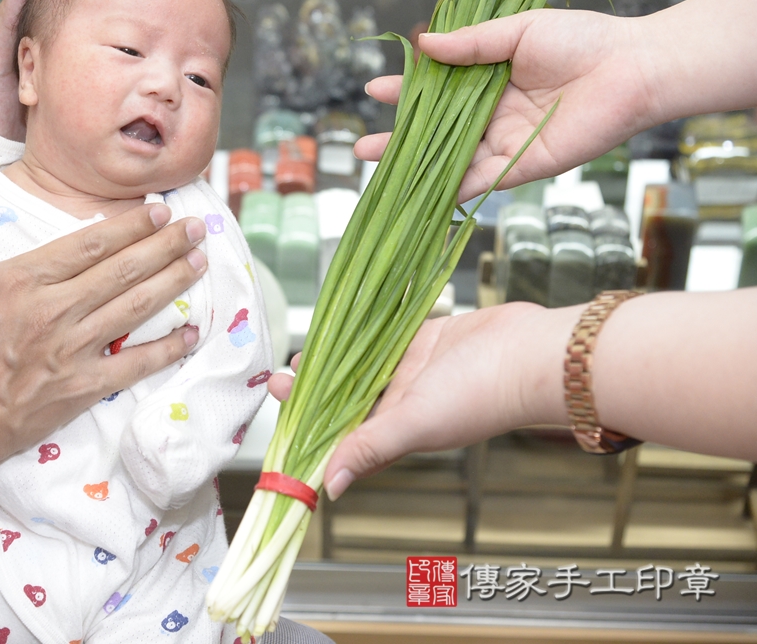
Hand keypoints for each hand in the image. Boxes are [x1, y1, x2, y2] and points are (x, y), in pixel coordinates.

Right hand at [0, 184, 208, 473]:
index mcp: (20, 280)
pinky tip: (189, 333)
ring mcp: (72, 351)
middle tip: (195, 226)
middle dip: (165, 244)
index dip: (129, 224)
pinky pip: (135, 365)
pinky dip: (166, 349)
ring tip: (200, 262)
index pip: (88, 243)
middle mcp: (54, 310)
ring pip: (134, 307)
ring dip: (172, 282)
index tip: (157, 209)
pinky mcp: (81, 388)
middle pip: (122, 269)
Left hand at [268, 302, 574, 498]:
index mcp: (395, 429)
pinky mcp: (422, 338)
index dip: (309, 425)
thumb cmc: (480, 395)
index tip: (280, 409)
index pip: (341, 434)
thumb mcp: (415, 424)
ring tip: (300, 355)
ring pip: (359, 366)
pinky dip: (360, 332)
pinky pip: (382, 336)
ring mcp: (411, 369)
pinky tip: (335, 324)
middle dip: (311, 389)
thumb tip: (328, 487)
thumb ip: (370, 449)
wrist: (533, 353)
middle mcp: (400, 402)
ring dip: (331, 360)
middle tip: (279, 376)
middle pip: (344, 398)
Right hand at [358, 9, 657, 200]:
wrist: (632, 69)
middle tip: (360, 146)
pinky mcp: (522, 166)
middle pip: (435, 132)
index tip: (373, 90)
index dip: (405, 92)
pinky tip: (418, 191)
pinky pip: (478, 180)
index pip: (437, 90)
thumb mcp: (518, 29)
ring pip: (449, 159)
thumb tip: (423, 43)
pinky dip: (449, 188)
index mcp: (491, 80)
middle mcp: (492, 115)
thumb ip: (471, 43)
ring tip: (376, 165)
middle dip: (398, 138)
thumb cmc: (584, 40)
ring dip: (413, 165)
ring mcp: (504, 143)